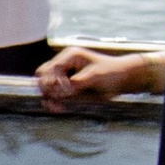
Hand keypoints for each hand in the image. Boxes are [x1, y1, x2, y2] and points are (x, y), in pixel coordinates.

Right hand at [35, 42, 164, 110]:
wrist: (121, 79)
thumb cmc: (111, 73)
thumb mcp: (95, 76)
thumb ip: (78, 82)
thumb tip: (62, 91)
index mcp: (70, 55)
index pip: (51, 68)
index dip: (54, 81)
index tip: (67, 92)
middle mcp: (64, 63)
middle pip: (43, 75)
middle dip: (47, 88)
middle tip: (58, 100)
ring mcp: (63, 75)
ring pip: (45, 86)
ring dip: (48, 97)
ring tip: (56, 108)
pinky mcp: (66, 86)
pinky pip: (52, 94)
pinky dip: (53, 101)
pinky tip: (58, 108)